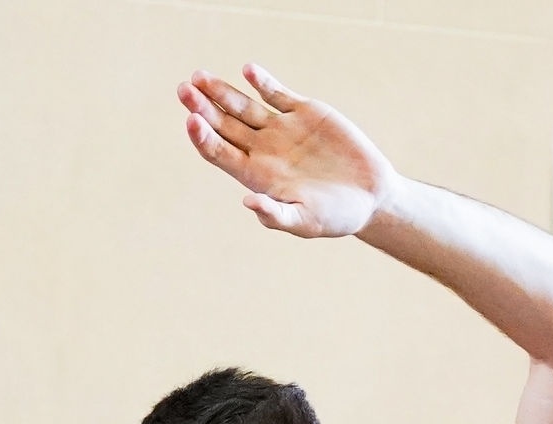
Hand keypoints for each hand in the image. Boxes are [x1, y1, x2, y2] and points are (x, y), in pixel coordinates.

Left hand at [177, 63, 394, 237]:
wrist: (370, 196)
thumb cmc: (336, 217)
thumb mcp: (306, 222)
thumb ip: (276, 215)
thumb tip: (248, 203)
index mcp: (258, 176)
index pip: (221, 154)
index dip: (204, 138)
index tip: (192, 121)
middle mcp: (264, 150)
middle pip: (224, 126)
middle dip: (203, 108)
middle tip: (183, 90)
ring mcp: (282, 129)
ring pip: (243, 106)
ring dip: (222, 91)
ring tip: (199, 77)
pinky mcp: (303, 111)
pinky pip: (276, 93)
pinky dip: (262, 82)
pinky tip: (248, 72)